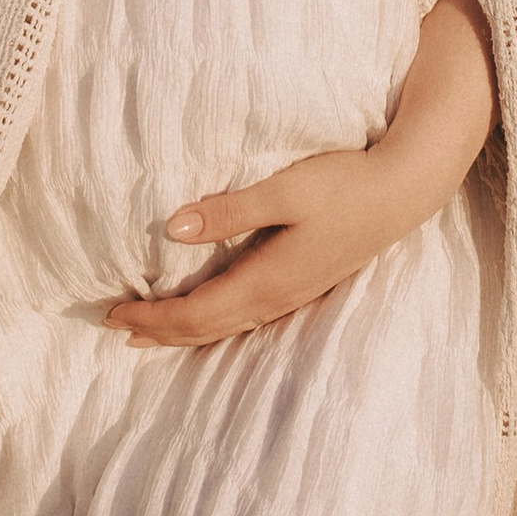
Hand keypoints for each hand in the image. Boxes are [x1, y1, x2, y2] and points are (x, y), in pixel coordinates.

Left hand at [101, 129, 473, 348]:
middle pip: (207, 329)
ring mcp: (294, 294)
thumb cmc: (344, 184)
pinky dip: (215, 321)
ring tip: (152, 331)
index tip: (112, 313)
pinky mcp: (305, 283)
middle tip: (116, 329)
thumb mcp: (284, 190)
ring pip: (228, 326)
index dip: (152, 317)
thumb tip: (170, 229)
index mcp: (266, 280)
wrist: (404, 190)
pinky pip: (247, 316)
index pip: (195, 313)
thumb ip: (229, 211)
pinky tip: (213, 314)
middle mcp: (277, 297)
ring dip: (186, 330)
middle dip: (160, 331)